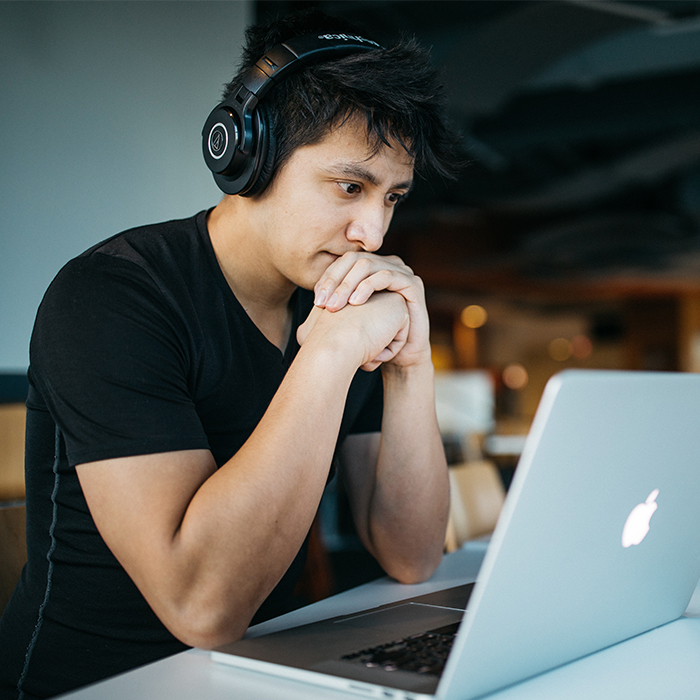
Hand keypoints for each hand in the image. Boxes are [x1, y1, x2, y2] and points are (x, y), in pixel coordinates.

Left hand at [313, 252, 429, 367]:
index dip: (327, 278)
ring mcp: (401, 272)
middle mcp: (386, 265)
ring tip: (336, 306)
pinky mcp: (412, 283)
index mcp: (371, 269)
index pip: (343, 262)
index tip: (316, 301)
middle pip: (354, 260)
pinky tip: (356, 303)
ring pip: (367, 265)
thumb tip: (311, 304)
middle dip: (335, 281)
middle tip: (322, 304)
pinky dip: (368, 286)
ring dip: (347, 285)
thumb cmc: (373, 339)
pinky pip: (386, 276)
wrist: (400, 357)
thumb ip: (333, 306)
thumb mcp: (348, 320)